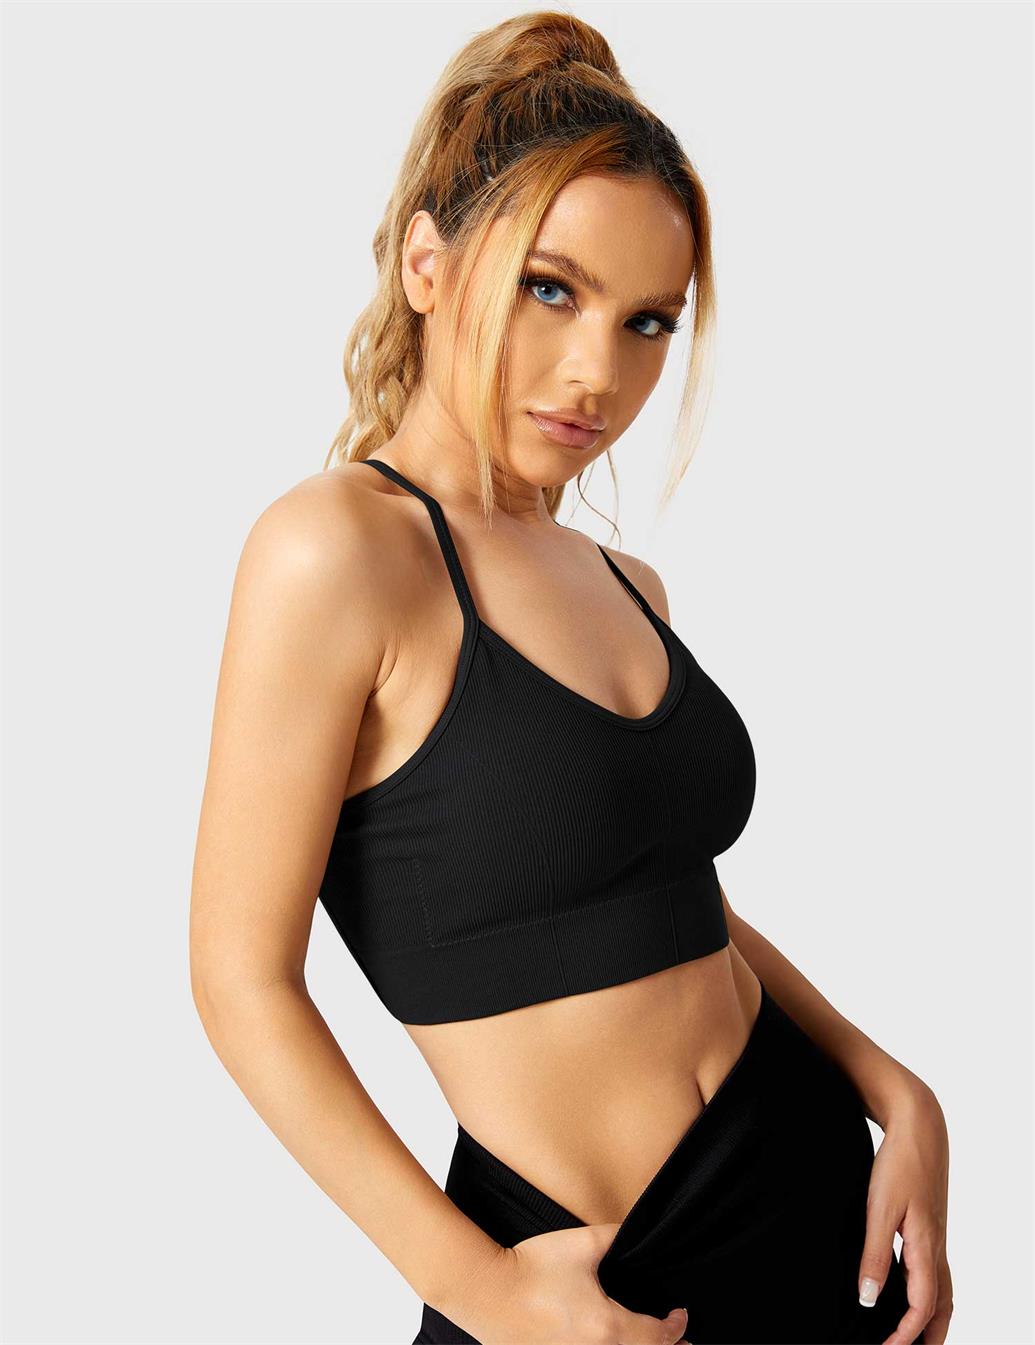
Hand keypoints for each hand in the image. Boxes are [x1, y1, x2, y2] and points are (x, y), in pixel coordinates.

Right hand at [447, 1223, 690, 1344]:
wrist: (487, 1291)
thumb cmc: (533, 1267)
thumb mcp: (580, 1244)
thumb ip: (615, 1235)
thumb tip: (637, 1228)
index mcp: (608, 1326)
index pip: (657, 1336)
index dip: (675, 1327)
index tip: (681, 1317)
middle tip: (680, 1342)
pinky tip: (612, 1343)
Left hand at [857, 1081, 952, 1343]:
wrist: (919, 1125)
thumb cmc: (900, 1163)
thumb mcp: (880, 1208)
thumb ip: (874, 1254)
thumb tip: (869, 1299)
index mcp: (926, 1248)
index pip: (922, 1309)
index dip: (905, 1336)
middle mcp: (937, 1247)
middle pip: (941, 1307)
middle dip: (930, 1336)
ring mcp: (936, 1236)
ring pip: (942, 1290)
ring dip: (931, 1316)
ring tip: (914, 1334)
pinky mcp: (930, 1224)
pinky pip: (935, 1270)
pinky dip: (928, 1291)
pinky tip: (908, 1286)